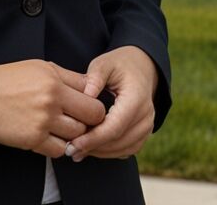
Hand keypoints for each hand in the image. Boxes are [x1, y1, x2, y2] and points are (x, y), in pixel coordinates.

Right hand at [0, 60, 106, 157]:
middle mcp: (52, 102)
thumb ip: (69, 77)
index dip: (94, 102)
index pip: (92, 96)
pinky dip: (59, 146)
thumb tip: (91, 86)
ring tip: (64, 126)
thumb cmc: (11, 79)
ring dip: (74, 133)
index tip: (89, 104)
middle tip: (81, 118)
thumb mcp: (41, 67)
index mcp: (55, 82)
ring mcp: (42, 122)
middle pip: (91, 117)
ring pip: (77, 135)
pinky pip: (59, 150)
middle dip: (90, 119)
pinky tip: (52, 136)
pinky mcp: (32, 140)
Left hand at [64, 46, 157, 161]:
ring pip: (122, 149)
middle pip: (118, 141)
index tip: (73, 144)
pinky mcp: (143, 134)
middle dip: (93, 148)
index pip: (114, 126)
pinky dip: (109, 152)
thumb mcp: (106, 63)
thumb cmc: (120, 65)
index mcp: (137, 98)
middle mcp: (145, 115)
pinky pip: (126, 150)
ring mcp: (147, 127)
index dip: (93, 138)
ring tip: (77, 151)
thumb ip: (96, 77)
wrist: (141, 68)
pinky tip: (91, 148)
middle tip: (70, 149)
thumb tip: (86, 95)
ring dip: (99, 152)